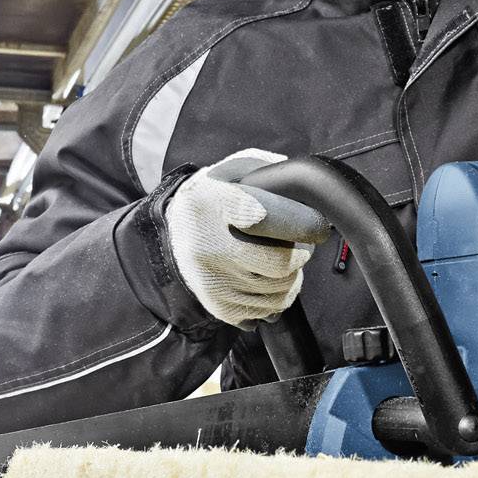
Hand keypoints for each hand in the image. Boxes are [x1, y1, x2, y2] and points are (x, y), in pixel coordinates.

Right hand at [164, 149, 315, 325]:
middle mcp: (209, 246)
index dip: (288, 223)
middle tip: (299, 248)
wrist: (171, 237)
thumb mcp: (227, 172)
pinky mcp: (219, 305)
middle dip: (300, 256)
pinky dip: (277, 300)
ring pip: (280, 290)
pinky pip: (267, 311)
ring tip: (283, 265)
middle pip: (280, 263)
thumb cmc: (209, 202)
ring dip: (292, 279)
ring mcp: (213, 280)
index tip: (305, 229)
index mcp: (211, 203)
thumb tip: (291, 170)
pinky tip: (268, 284)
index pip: (256, 214)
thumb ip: (259, 166)